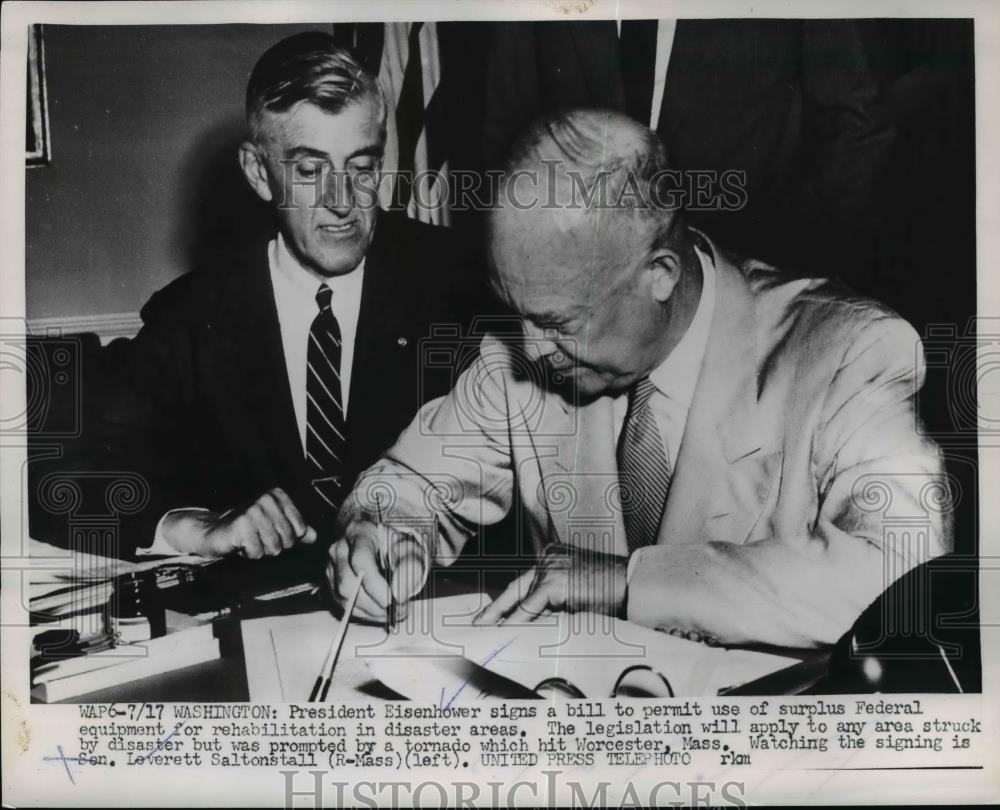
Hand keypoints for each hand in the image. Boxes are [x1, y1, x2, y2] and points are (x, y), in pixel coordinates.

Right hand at [161, 487, 316, 557]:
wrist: (215, 531)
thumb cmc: (248, 529)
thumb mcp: (275, 527)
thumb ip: (296, 531)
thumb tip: (314, 537)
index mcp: (278, 496)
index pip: (300, 529)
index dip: (288, 539)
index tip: (271, 532)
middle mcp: (267, 499)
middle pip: (288, 540)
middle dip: (274, 546)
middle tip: (258, 538)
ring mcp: (254, 510)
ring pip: (274, 548)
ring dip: (261, 550)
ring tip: (250, 541)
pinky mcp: (242, 524)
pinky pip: (258, 552)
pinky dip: (250, 554)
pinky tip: (241, 544)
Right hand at [326, 520, 428, 623]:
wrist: (382, 543)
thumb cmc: (395, 544)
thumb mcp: (409, 547)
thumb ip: (409, 566)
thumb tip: (399, 594)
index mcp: (359, 532)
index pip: (360, 561)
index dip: (376, 585)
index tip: (394, 599)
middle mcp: (339, 549)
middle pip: (348, 584)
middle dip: (376, 604)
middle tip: (400, 610)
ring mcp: (330, 568)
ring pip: (344, 599)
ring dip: (371, 612)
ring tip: (393, 612)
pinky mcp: (330, 585)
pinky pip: (343, 607)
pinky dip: (365, 614)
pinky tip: (381, 611)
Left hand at [473, 543, 627, 625]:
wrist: (634, 585)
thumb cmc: (614, 592)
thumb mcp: (578, 592)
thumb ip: (556, 600)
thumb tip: (535, 622)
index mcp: (553, 557)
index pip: (524, 583)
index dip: (506, 602)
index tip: (492, 614)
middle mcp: (547, 558)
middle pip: (515, 589)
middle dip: (495, 609)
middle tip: (476, 624)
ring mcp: (549, 568)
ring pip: (519, 600)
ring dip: (502, 620)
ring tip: (485, 634)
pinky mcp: (552, 582)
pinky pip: (528, 609)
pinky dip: (516, 624)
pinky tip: (505, 635)